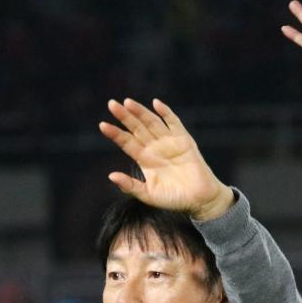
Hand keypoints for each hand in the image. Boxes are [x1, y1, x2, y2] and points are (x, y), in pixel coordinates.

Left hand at [98, 98, 233, 220]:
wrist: (199, 200)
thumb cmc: (174, 199)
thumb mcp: (148, 195)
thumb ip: (130, 186)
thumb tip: (111, 176)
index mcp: (144, 159)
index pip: (126, 142)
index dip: (115, 133)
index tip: (102, 125)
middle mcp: (155, 148)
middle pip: (136, 128)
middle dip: (125, 116)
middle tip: (111, 104)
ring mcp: (169, 142)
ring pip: (152, 123)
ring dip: (140, 112)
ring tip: (127, 102)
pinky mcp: (184, 140)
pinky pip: (174, 123)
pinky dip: (166, 113)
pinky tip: (156, 104)